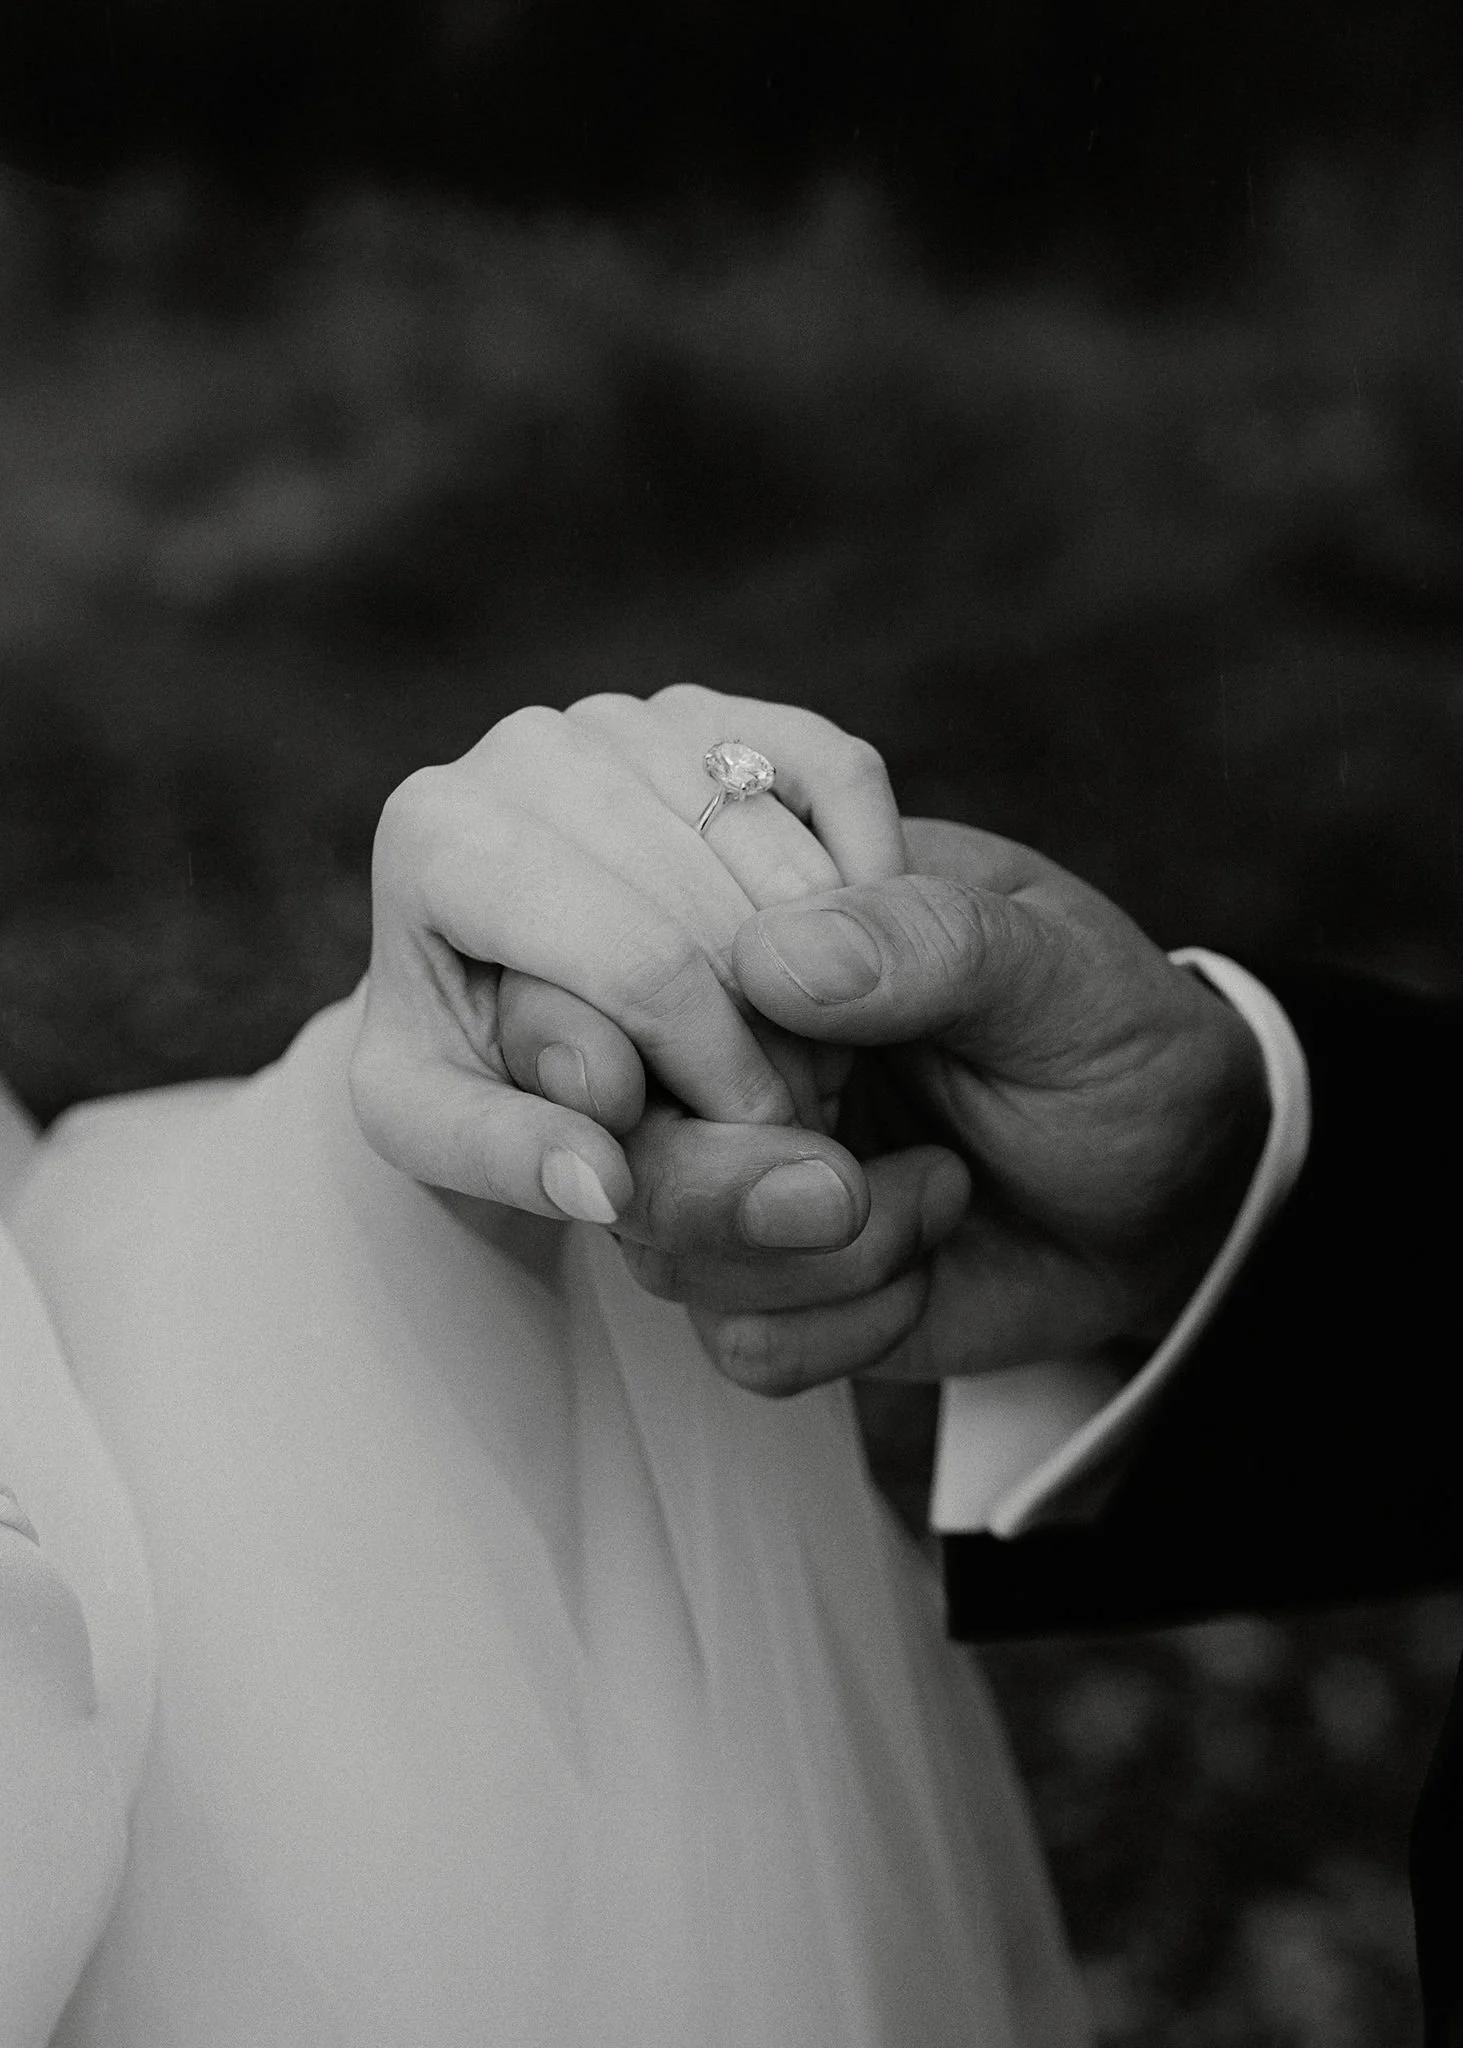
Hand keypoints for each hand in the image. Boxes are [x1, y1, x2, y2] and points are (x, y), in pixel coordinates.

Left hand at [350, 685, 913, 1254]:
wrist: (487, 973)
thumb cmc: (462, 1057)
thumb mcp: (447, 1133)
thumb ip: (516, 1164)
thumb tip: (603, 1183)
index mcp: (437, 832)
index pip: (640, 964)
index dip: (726, 1076)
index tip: (758, 1154)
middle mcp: (528, 745)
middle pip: (720, 911)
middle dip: (781, 1043)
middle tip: (796, 1129)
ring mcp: (628, 716)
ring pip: (786, 856)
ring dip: (837, 986)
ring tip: (811, 1078)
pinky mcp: (715, 705)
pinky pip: (839, 775)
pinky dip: (875, 877)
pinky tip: (856, 977)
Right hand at [507, 818, 1268, 1392]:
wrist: (1179, 1194)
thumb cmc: (1119, 1046)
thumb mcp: (1060, 972)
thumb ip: (931, 945)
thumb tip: (771, 957)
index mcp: (769, 927)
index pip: (624, 964)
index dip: (657, 1039)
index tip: (778, 1086)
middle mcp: (725, 1053)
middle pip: (612, 1129)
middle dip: (725, 1184)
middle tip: (848, 1188)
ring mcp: (737, 1171)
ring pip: (663, 1248)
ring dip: (815, 1259)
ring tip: (940, 1197)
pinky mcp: (771, 1281)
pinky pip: (740, 1340)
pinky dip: (847, 1328)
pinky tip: (927, 1264)